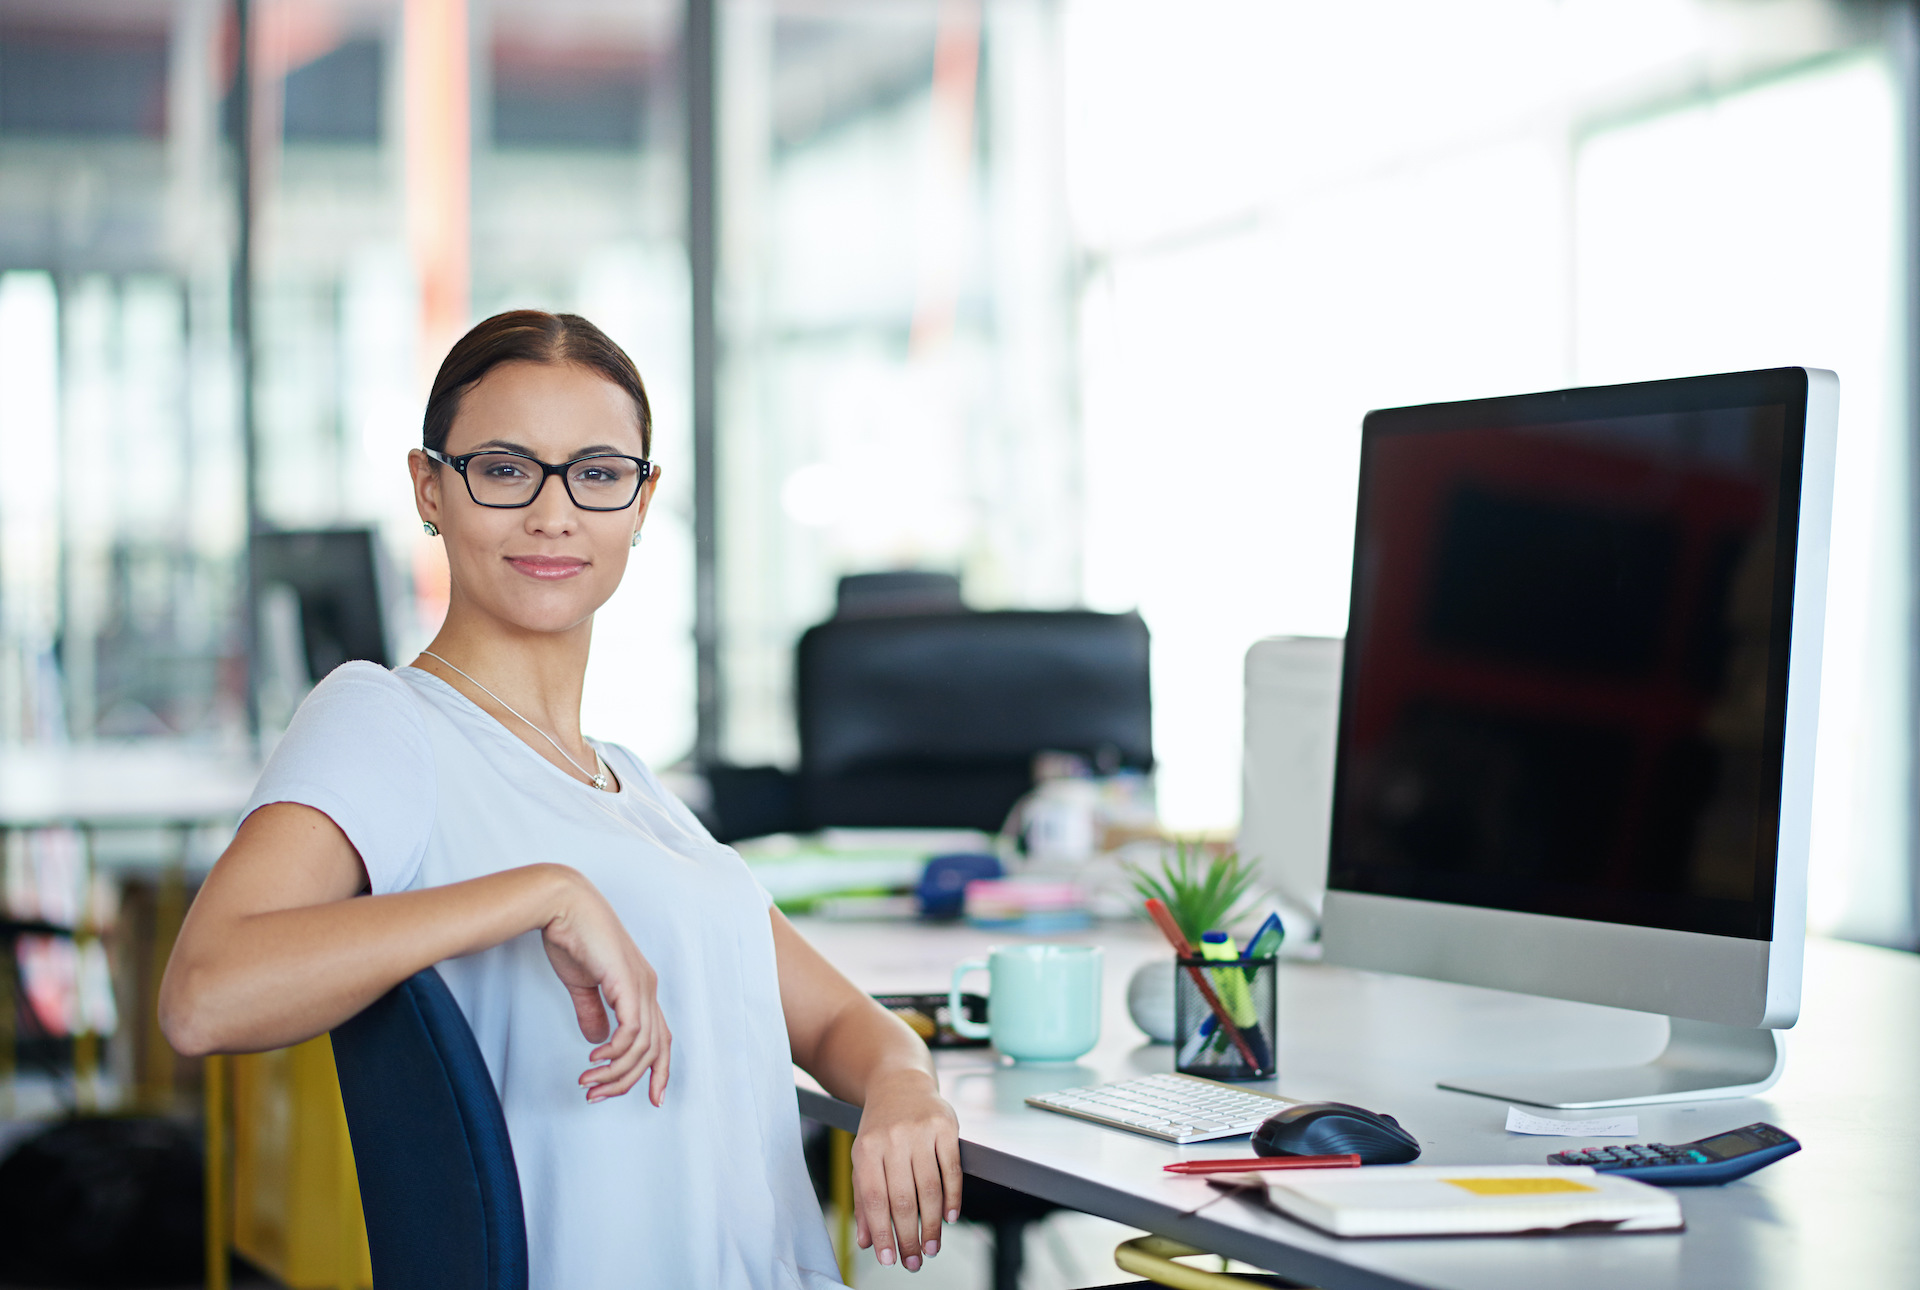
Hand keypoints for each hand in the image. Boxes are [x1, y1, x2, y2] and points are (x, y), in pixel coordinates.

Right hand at [538, 869, 672, 1104]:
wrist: (563, 905)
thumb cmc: (572, 937)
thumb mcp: (582, 984)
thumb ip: (592, 1012)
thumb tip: (597, 1041)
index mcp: (641, 988)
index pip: (661, 1038)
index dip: (659, 1071)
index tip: (651, 1099)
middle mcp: (648, 988)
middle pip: (656, 1050)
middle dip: (629, 1081)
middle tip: (598, 1097)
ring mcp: (641, 985)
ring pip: (643, 1046)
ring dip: (615, 1072)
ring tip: (589, 1083)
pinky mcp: (628, 983)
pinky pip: (633, 1030)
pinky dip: (616, 1052)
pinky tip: (595, 1060)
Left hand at [851, 1070, 961, 1271]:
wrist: (899, 1083)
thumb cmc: (880, 1127)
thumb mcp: (863, 1158)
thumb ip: (863, 1199)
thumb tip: (866, 1241)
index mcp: (867, 1149)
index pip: (874, 1199)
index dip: (882, 1232)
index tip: (888, 1258)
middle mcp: (892, 1139)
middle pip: (902, 1199)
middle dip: (909, 1237)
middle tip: (915, 1261)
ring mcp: (920, 1131)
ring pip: (929, 1189)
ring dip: (932, 1224)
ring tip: (932, 1247)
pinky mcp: (945, 1126)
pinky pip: (951, 1170)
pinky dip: (952, 1198)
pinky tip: (950, 1218)